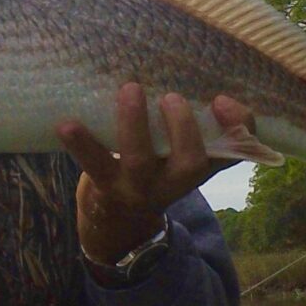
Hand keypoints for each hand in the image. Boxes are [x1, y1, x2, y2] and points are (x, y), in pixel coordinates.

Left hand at [56, 83, 251, 264]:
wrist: (119, 215)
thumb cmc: (158, 163)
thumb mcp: (183, 149)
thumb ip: (201, 120)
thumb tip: (211, 90)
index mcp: (201, 166)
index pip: (234, 149)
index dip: (239, 127)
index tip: (223, 100)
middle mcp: (174, 181)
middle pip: (190, 163)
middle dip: (184, 128)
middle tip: (172, 97)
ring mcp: (138, 185)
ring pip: (139, 161)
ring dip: (134, 125)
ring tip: (130, 90)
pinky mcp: (105, 183)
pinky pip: (94, 164)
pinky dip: (80, 144)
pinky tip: (66, 123)